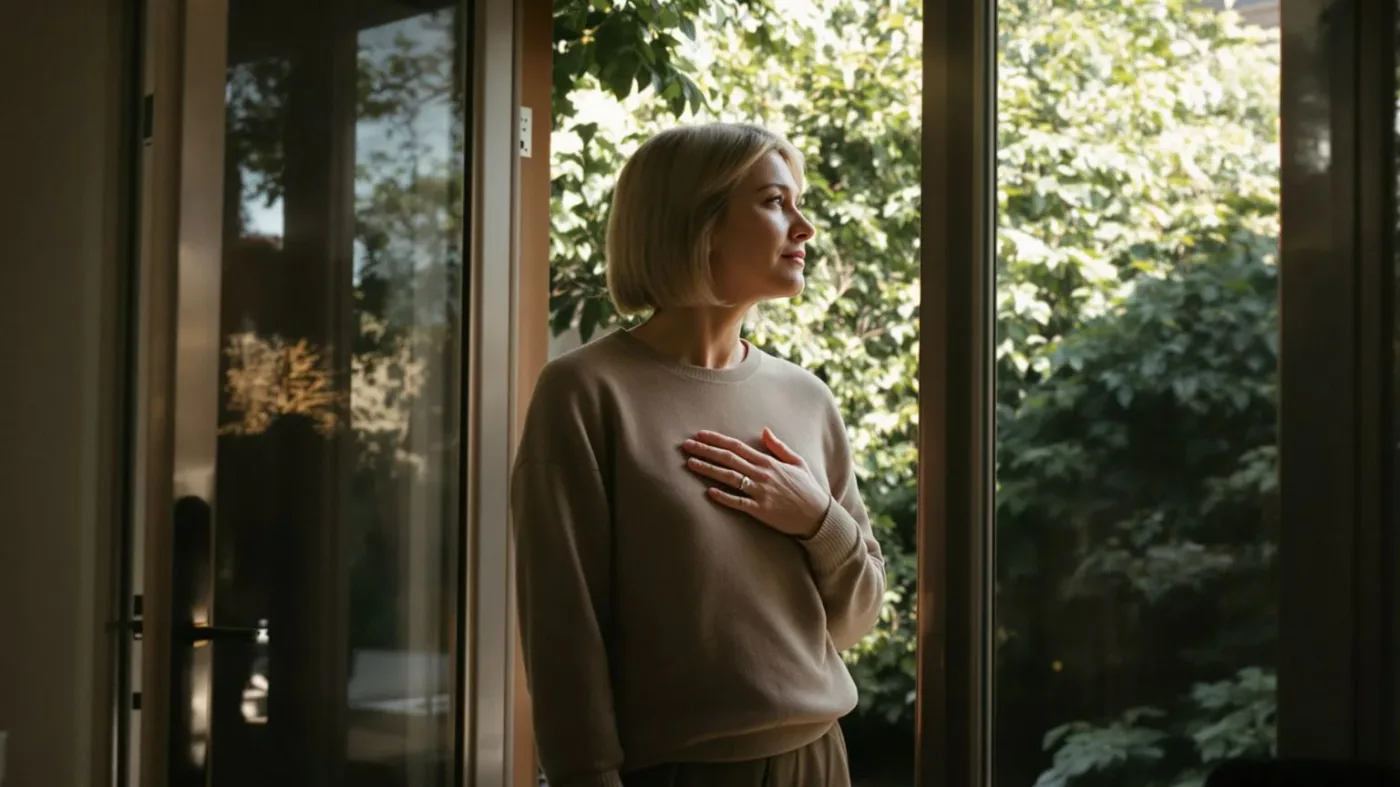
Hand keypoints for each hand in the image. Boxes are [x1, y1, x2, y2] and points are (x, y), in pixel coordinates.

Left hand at [681, 427, 829, 538]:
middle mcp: (762, 475)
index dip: (717, 440)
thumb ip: (779, 446)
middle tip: (686, 446)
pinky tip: (708, 492)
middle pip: (729, 459)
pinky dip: (724, 497)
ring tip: (690, 464)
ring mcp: (761, 492)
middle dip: (706, 451)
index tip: (700, 435)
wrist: (818, 516)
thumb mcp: (797, 462)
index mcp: (769, 462)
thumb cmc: (808, 488)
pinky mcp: (761, 510)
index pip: (737, 447)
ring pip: (730, 478)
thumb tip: (764, 430)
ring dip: (709, 470)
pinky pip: (739, 503)